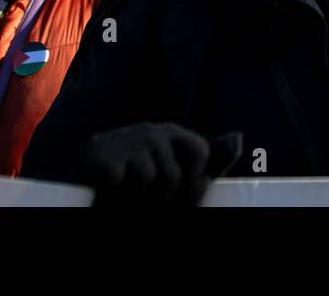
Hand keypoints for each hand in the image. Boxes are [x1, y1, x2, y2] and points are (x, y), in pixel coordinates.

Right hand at [72, 122, 241, 205]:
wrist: (89, 172)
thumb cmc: (139, 172)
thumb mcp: (176, 165)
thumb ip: (210, 158)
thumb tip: (239, 138)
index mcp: (172, 134)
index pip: (201, 152)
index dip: (196, 179)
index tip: (181, 189)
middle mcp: (152, 132)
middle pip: (174, 175)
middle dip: (163, 196)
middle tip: (149, 197)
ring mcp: (127, 140)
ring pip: (148, 179)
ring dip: (138, 196)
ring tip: (129, 193)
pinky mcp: (102, 153)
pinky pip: (119, 179)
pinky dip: (114, 190)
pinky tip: (110, 186)